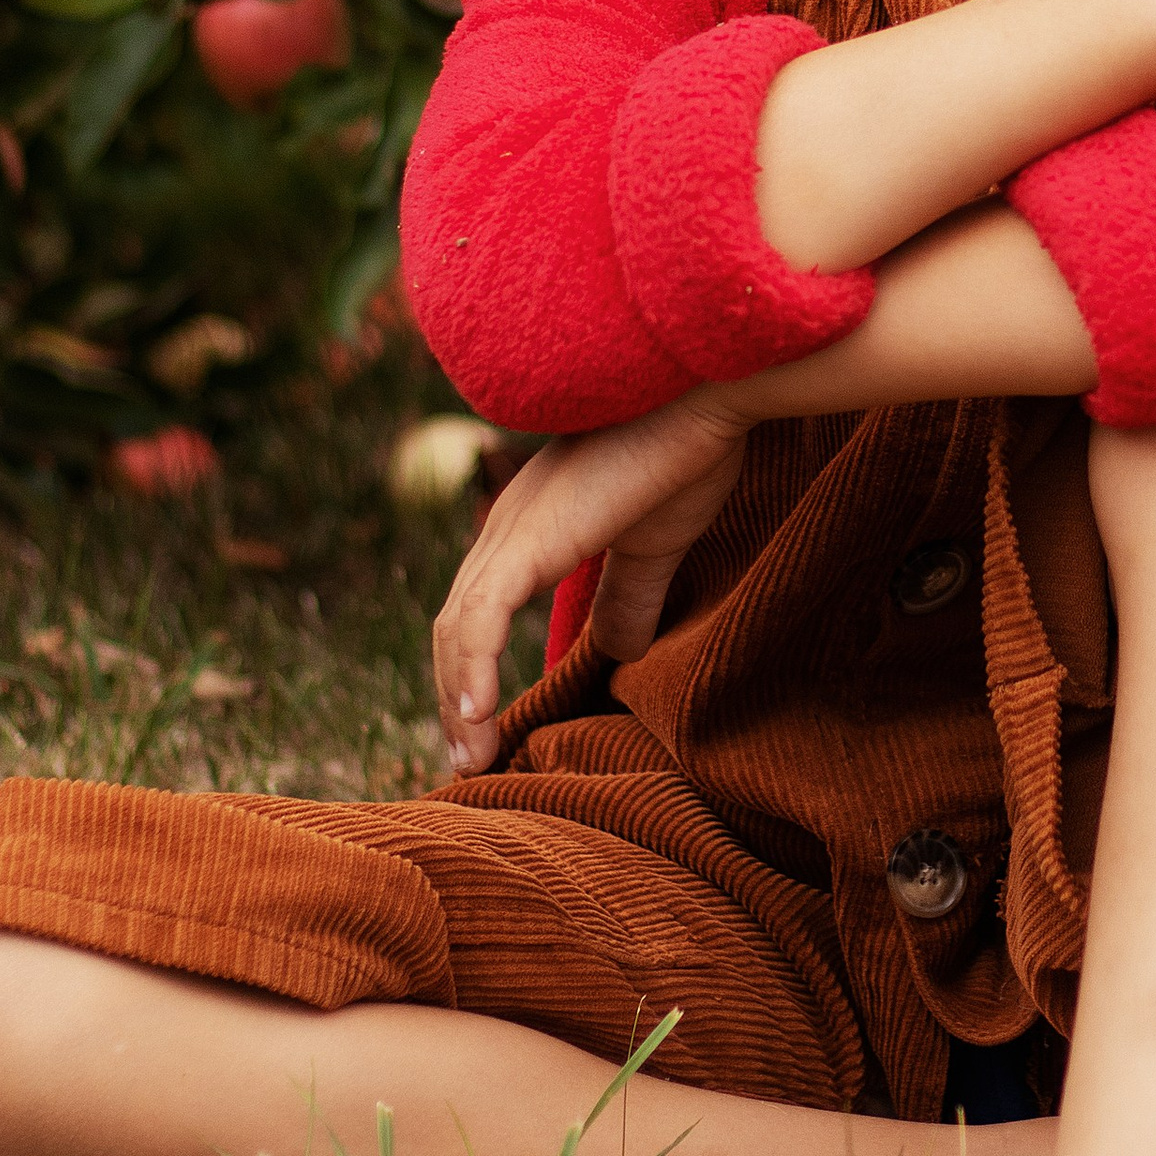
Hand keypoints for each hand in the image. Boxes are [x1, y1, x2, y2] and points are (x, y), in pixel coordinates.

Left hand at [430, 392, 748, 772]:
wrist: (703, 394)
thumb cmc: (685, 451)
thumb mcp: (654, 545)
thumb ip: (630, 597)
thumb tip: (620, 653)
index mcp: (529, 528)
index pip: (478, 614)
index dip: (473, 673)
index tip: (484, 734)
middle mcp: (504, 527)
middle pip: (453, 627)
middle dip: (452, 697)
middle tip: (467, 761)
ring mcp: (509, 531)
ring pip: (454, 629)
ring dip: (455, 698)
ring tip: (470, 757)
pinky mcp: (527, 539)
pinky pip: (477, 618)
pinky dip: (470, 670)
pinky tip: (476, 718)